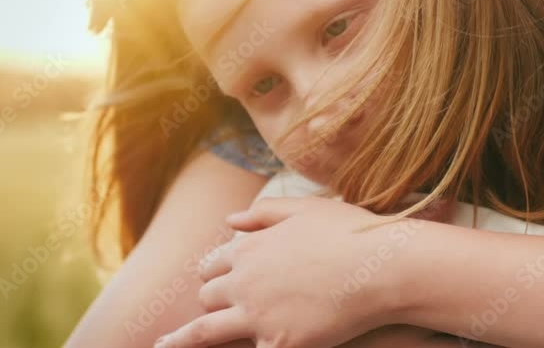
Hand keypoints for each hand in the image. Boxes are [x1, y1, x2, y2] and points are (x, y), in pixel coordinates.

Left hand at [154, 196, 436, 347]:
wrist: (381, 266)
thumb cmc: (350, 231)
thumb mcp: (306, 209)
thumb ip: (264, 213)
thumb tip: (231, 220)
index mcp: (249, 247)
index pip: (213, 264)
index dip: (215, 272)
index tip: (215, 280)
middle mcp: (244, 281)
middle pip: (208, 296)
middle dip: (212, 301)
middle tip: (215, 309)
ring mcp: (258, 315)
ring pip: (207, 330)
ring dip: (185, 339)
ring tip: (162, 346)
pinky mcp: (278, 343)